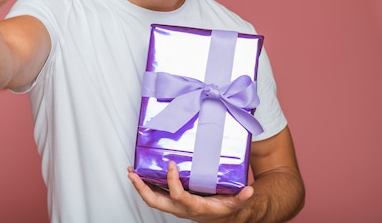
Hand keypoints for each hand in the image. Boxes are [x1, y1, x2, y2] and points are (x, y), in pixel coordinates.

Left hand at [127, 162, 253, 222]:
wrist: (224, 217)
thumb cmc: (226, 208)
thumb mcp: (236, 203)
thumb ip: (241, 198)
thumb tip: (249, 191)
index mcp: (195, 207)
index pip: (178, 197)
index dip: (172, 182)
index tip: (171, 165)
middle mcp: (181, 208)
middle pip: (156, 202)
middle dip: (142, 188)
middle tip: (134, 174)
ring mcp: (175, 205)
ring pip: (153, 199)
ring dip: (140, 186)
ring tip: (132, 172)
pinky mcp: (173, 201)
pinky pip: (156, 195)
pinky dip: (146, 185)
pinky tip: (141, 174)